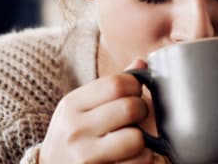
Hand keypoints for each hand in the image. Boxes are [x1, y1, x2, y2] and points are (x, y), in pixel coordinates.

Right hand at [39, 59, 157, 162]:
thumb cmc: (72, 135)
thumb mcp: (81, 107)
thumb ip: (111, 86)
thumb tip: (141, 63)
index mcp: (72, 104)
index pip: (116, 84)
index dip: (135, 85)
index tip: (135, 91)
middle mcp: (75, 129)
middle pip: (129, 108)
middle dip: (142, 109)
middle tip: (138, 114)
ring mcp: (85, 156)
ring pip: (136, 138)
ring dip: (144, 139)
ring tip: (134, 139)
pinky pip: (138, 163)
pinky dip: (144, 159)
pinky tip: (133, 156)